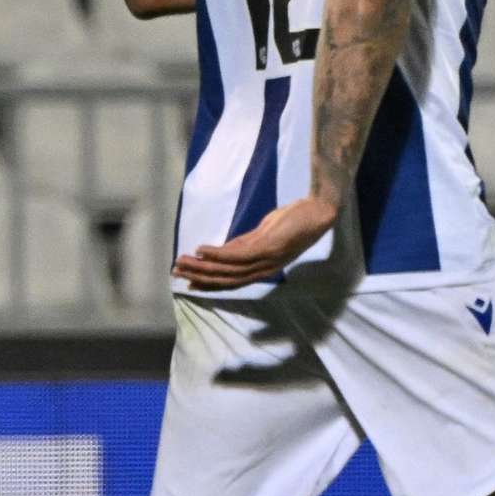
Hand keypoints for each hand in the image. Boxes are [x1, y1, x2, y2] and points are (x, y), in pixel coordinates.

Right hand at [177, 193, 338, 292]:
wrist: (317, 212)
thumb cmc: (292, 222)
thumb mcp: (263, 236)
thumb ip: (243, 246)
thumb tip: (219, 252)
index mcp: (262, 269)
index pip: (231, 282)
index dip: (208, 283)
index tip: (188, 282)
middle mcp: (263, 269)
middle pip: (226, 279)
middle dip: (199, 276)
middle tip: (177, 272)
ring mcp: (266, 259)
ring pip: (228, 269)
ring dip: (202, 266)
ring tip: (183, 261)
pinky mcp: (268, 246)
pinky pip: (237, 255)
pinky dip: (217, 254)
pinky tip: (201, 250)